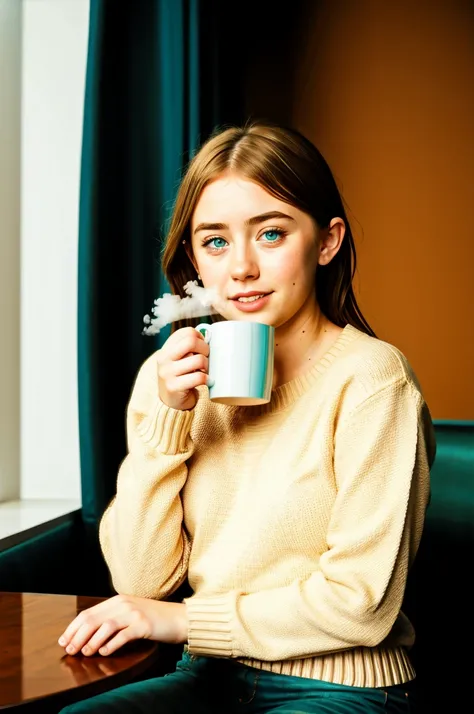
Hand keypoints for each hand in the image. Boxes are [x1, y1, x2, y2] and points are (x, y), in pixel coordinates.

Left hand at [58, 594, 187, 656]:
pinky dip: (111, 645)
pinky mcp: (143, 624)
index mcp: (117, 600)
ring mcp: (134, 613)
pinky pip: (122, 635)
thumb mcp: (130, 614)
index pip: (88, 612)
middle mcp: (123, 604)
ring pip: (105, 626)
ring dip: (91, 641)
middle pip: (92, 619)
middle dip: (77, 635)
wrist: (179, 617)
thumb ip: (112, 619)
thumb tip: (88, 634)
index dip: (73, 627)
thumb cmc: (153, 618)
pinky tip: (104, 652)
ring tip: (84, 653)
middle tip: (70, 650)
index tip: (63, 641)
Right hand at [157, 326, 209, 410]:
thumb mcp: (180, 359)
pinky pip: (199, 377)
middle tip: (206, 358)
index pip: (187, 332)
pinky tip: (205, 381)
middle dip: (205, 349)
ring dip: (207, 366)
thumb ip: (190, 348)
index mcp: (167, 348)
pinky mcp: (173, 386)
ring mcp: (167, 372)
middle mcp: (164, 358)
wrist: (170, 400)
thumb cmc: (181, 376)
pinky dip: (207, 379)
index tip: (203, 347)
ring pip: (198, 360)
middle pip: (192, 341)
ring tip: (205, 371)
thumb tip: (210, 338)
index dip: (201, 338)